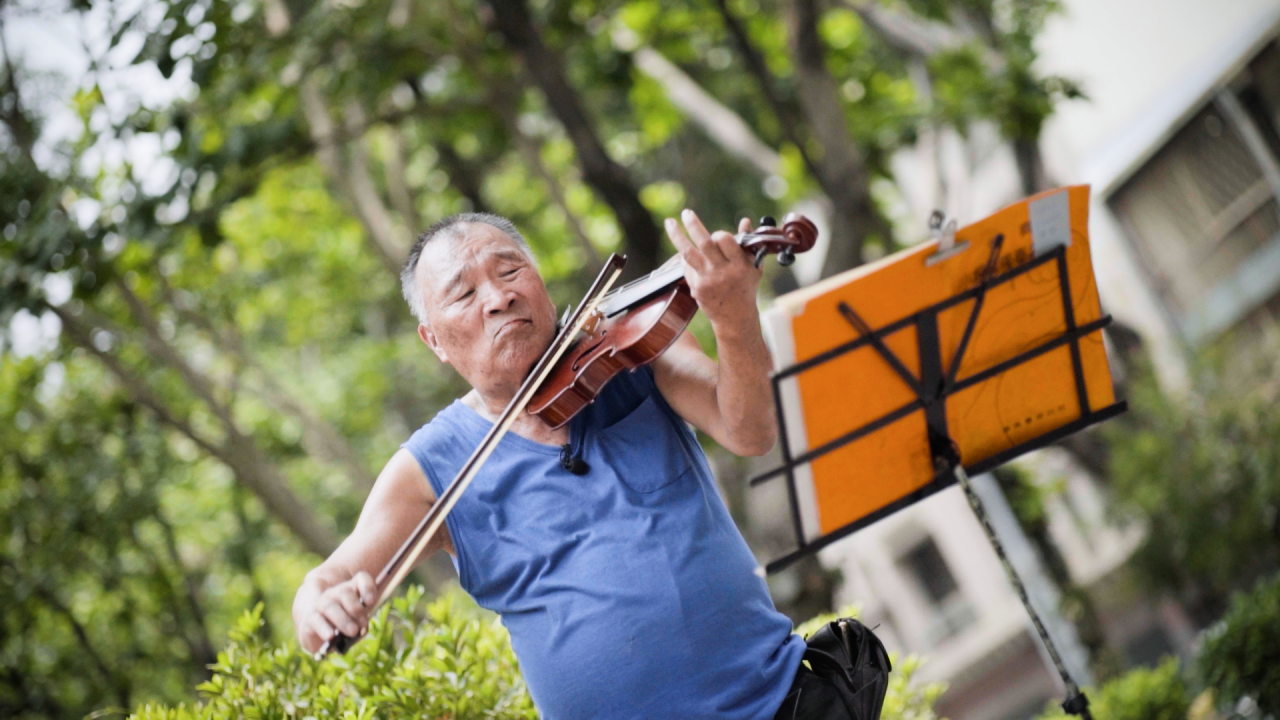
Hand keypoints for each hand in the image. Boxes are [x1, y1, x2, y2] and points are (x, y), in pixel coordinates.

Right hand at [296, 571, 376, 654]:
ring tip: (353, 631)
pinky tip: (331, 636)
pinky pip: (316, 619)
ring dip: (343, 619)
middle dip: (355, 609)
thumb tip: (360, 630)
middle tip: (361, 625)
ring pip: (329, 605)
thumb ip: (361, 624)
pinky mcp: (310, 618)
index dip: (367, 588)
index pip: (361, 579)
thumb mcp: (358, 624)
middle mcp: (335, 593)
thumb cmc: (344, 628)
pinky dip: (324, 628)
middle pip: (345, 592)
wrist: (320, 636)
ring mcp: (321, 604)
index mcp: (351, 590)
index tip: (371, 602)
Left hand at [664, 209, 761, 332]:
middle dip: (693, 224)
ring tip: (669, 222)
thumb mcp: (754, 266)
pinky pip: (688, 266)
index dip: (720, 234)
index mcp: (739, 265)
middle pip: (704, 242)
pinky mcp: (696, 287)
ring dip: (677, 235)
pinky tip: (686, 251)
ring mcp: (707, 280)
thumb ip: (749, 243)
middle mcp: (722, 272)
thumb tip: (745, 221)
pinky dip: (687, 257)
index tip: (719, 236)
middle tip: (686, 212)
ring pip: (688, 253)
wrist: (735, 317)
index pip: (725, 240)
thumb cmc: (746, 287)